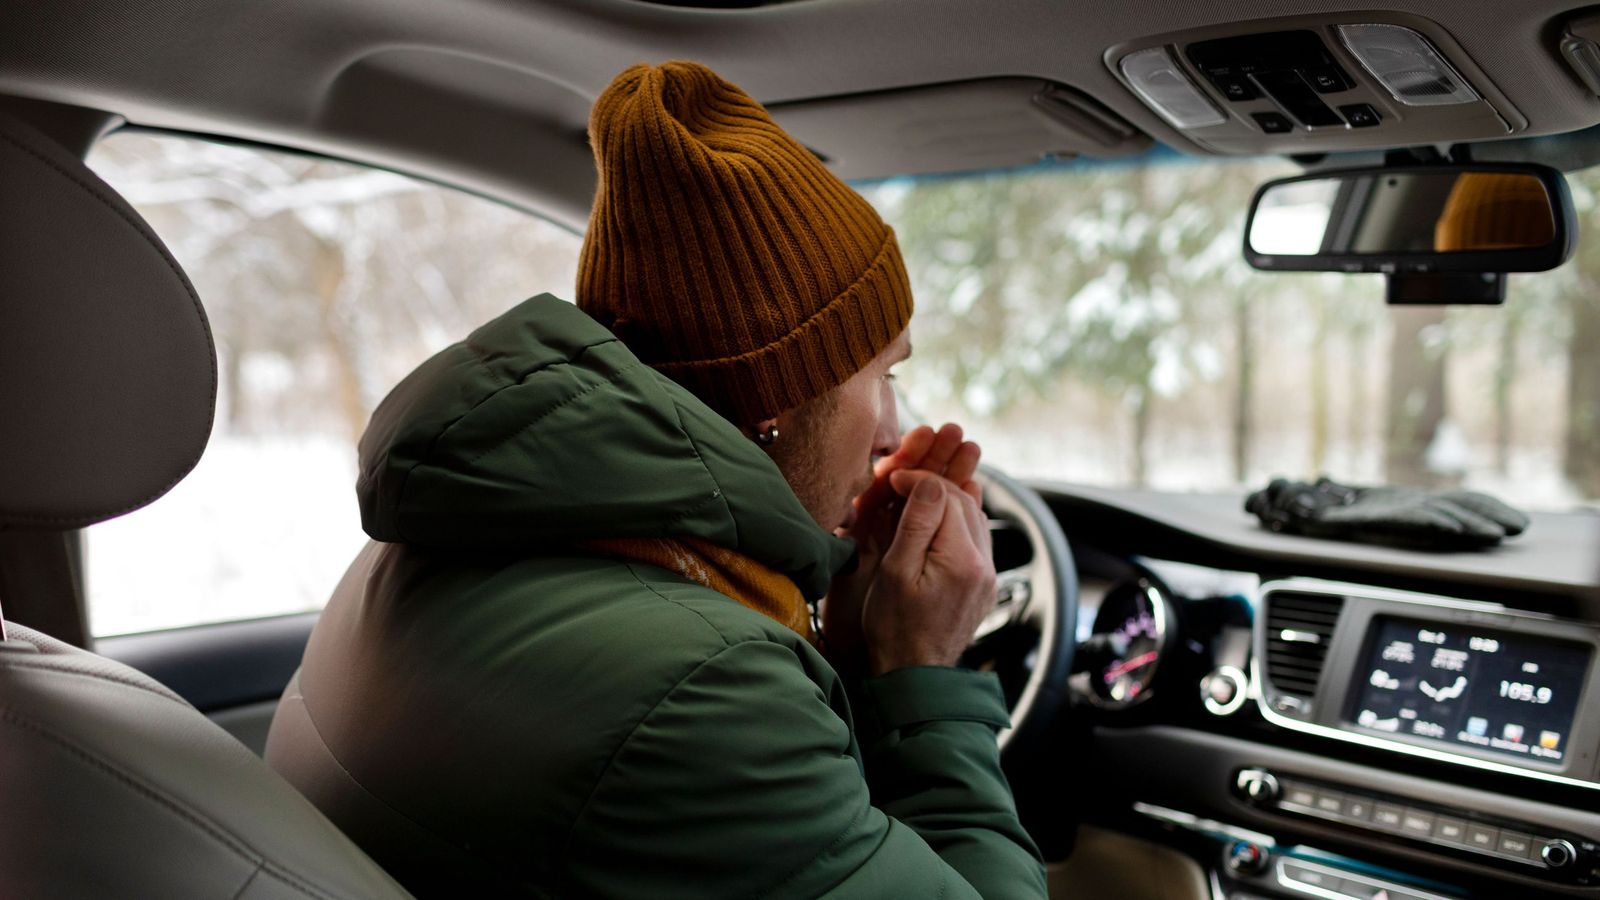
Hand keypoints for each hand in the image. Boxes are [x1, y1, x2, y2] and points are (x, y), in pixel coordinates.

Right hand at [822, 424, 981, 672]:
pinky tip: (935, 522)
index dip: (918, 479)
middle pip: (964, 502)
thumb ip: (916, 523)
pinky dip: (956, 522)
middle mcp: (983, 564)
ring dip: (947, 501)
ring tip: (915, 497)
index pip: (947, 496)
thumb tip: (930, 482)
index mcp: (961, 559)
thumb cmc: (895, 628)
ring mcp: (987, 575)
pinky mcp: (984, 584)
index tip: (893, 478)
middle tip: (901, 482)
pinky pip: (976, 538)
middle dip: (934, 485)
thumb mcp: (895, 571)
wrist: (914, 673)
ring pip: (973, 517)